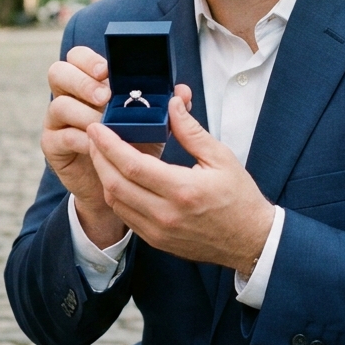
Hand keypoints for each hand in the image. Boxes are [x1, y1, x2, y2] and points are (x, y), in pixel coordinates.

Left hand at [86, 92, 274, 274]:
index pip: (132, 165)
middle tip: (93, 136)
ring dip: (104, 176)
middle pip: (115, 184)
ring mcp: (159, 231)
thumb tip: (172, 103)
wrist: (250, 240)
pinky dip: (115, 195)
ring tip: (102, 154)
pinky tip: (117, 177)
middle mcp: (166, 214)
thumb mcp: (221, 157)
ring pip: (115, 202)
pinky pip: (125, 216)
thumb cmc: (239, 198)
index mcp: (183, 190)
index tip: (98, 127)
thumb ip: (191, 131)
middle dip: (98, 157)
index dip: (109, 145)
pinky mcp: (156, 241)